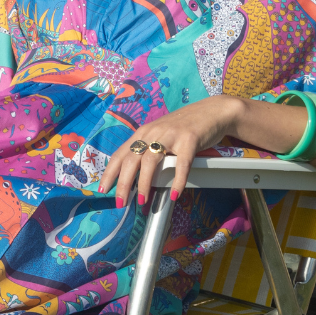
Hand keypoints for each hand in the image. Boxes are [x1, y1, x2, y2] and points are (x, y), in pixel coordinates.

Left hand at [97, 97, 243, 206]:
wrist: (212, 111)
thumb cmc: (183, 128)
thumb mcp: (159, 136)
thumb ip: (147, 152)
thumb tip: (135, 180)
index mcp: (142, 133)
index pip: (119, 154)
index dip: (109, 173)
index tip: (102, 190)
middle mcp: (153, 133)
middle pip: (131, 160)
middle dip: (123, 184)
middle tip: (121, 202)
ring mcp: (171, 135)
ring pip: (151, 161)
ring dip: (144, 183)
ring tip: (142, 201)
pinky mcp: (190, 140)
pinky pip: (182, 164)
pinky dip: (177, 181)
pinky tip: (174, 194)